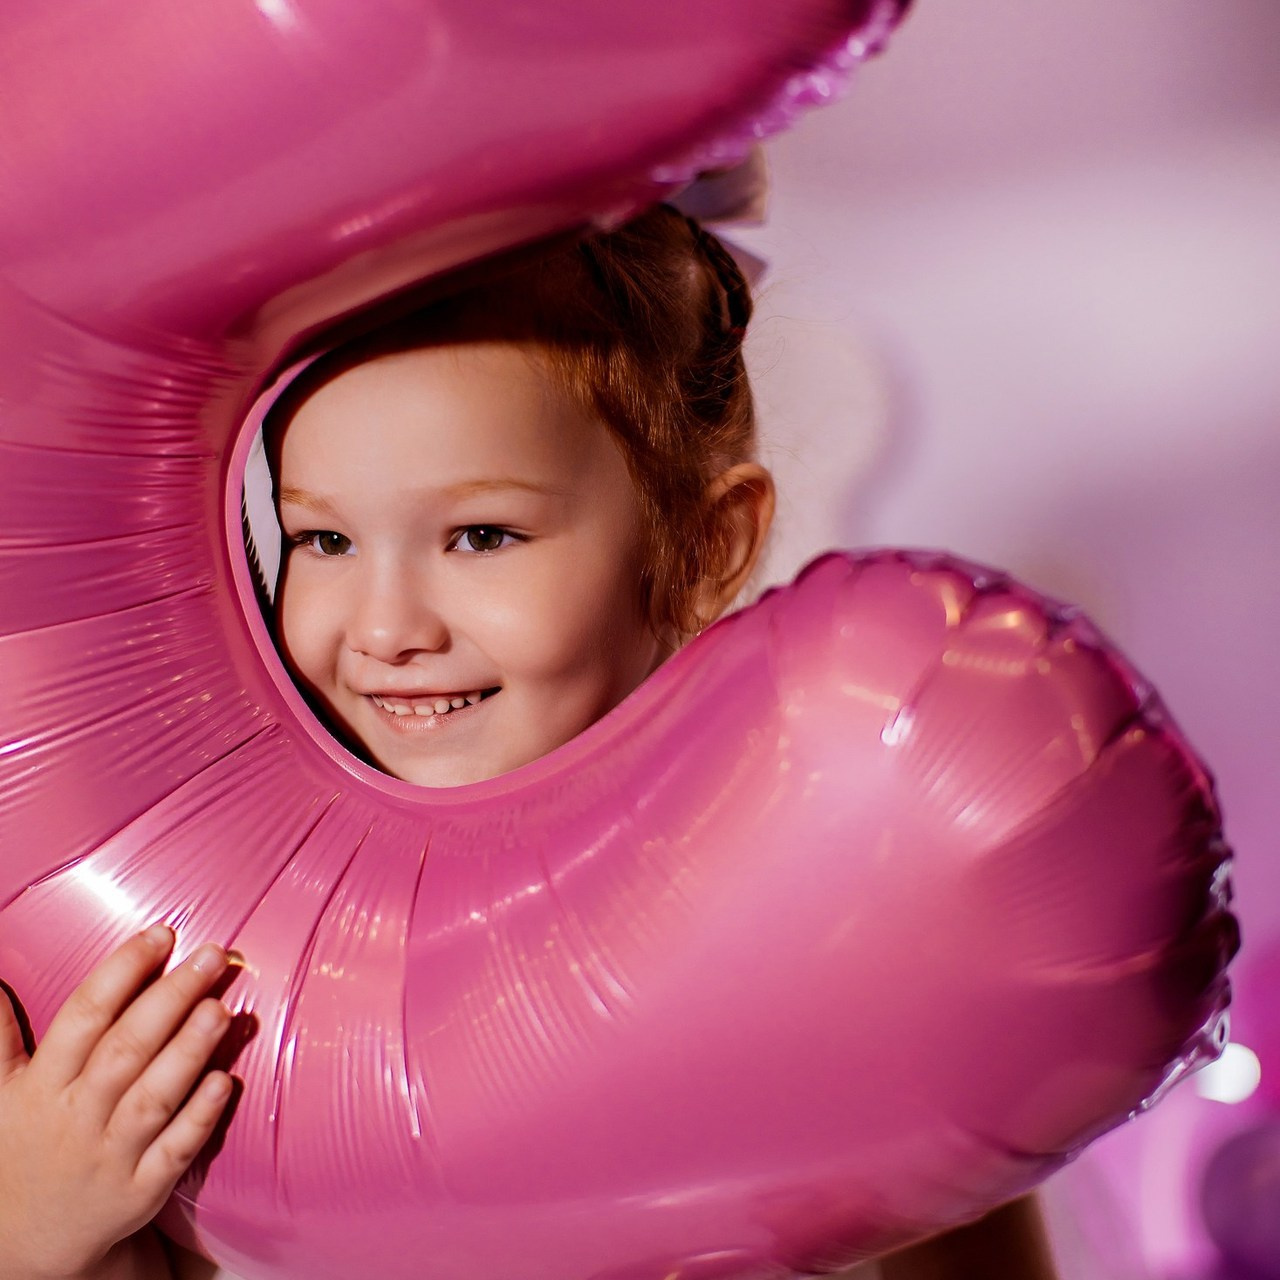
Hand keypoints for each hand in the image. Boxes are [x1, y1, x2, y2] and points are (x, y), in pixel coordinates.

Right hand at [0, 926, 233, 1279]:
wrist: (27, 1245)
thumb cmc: (23, 1147)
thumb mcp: (1, 1094)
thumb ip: (2, 1037)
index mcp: (42, 1086)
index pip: (84, 1016)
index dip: (123, 971)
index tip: (161, 933)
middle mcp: (76, 1118)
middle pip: (126, 1049)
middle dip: (170, 998)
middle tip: (212, 955)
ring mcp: (110, 1156)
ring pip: (152, 1098)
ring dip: (188, 1052)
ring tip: (222, 1008)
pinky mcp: (141, 1191)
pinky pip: (172, 1152)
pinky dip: (197, 1118)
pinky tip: (223, 1081)